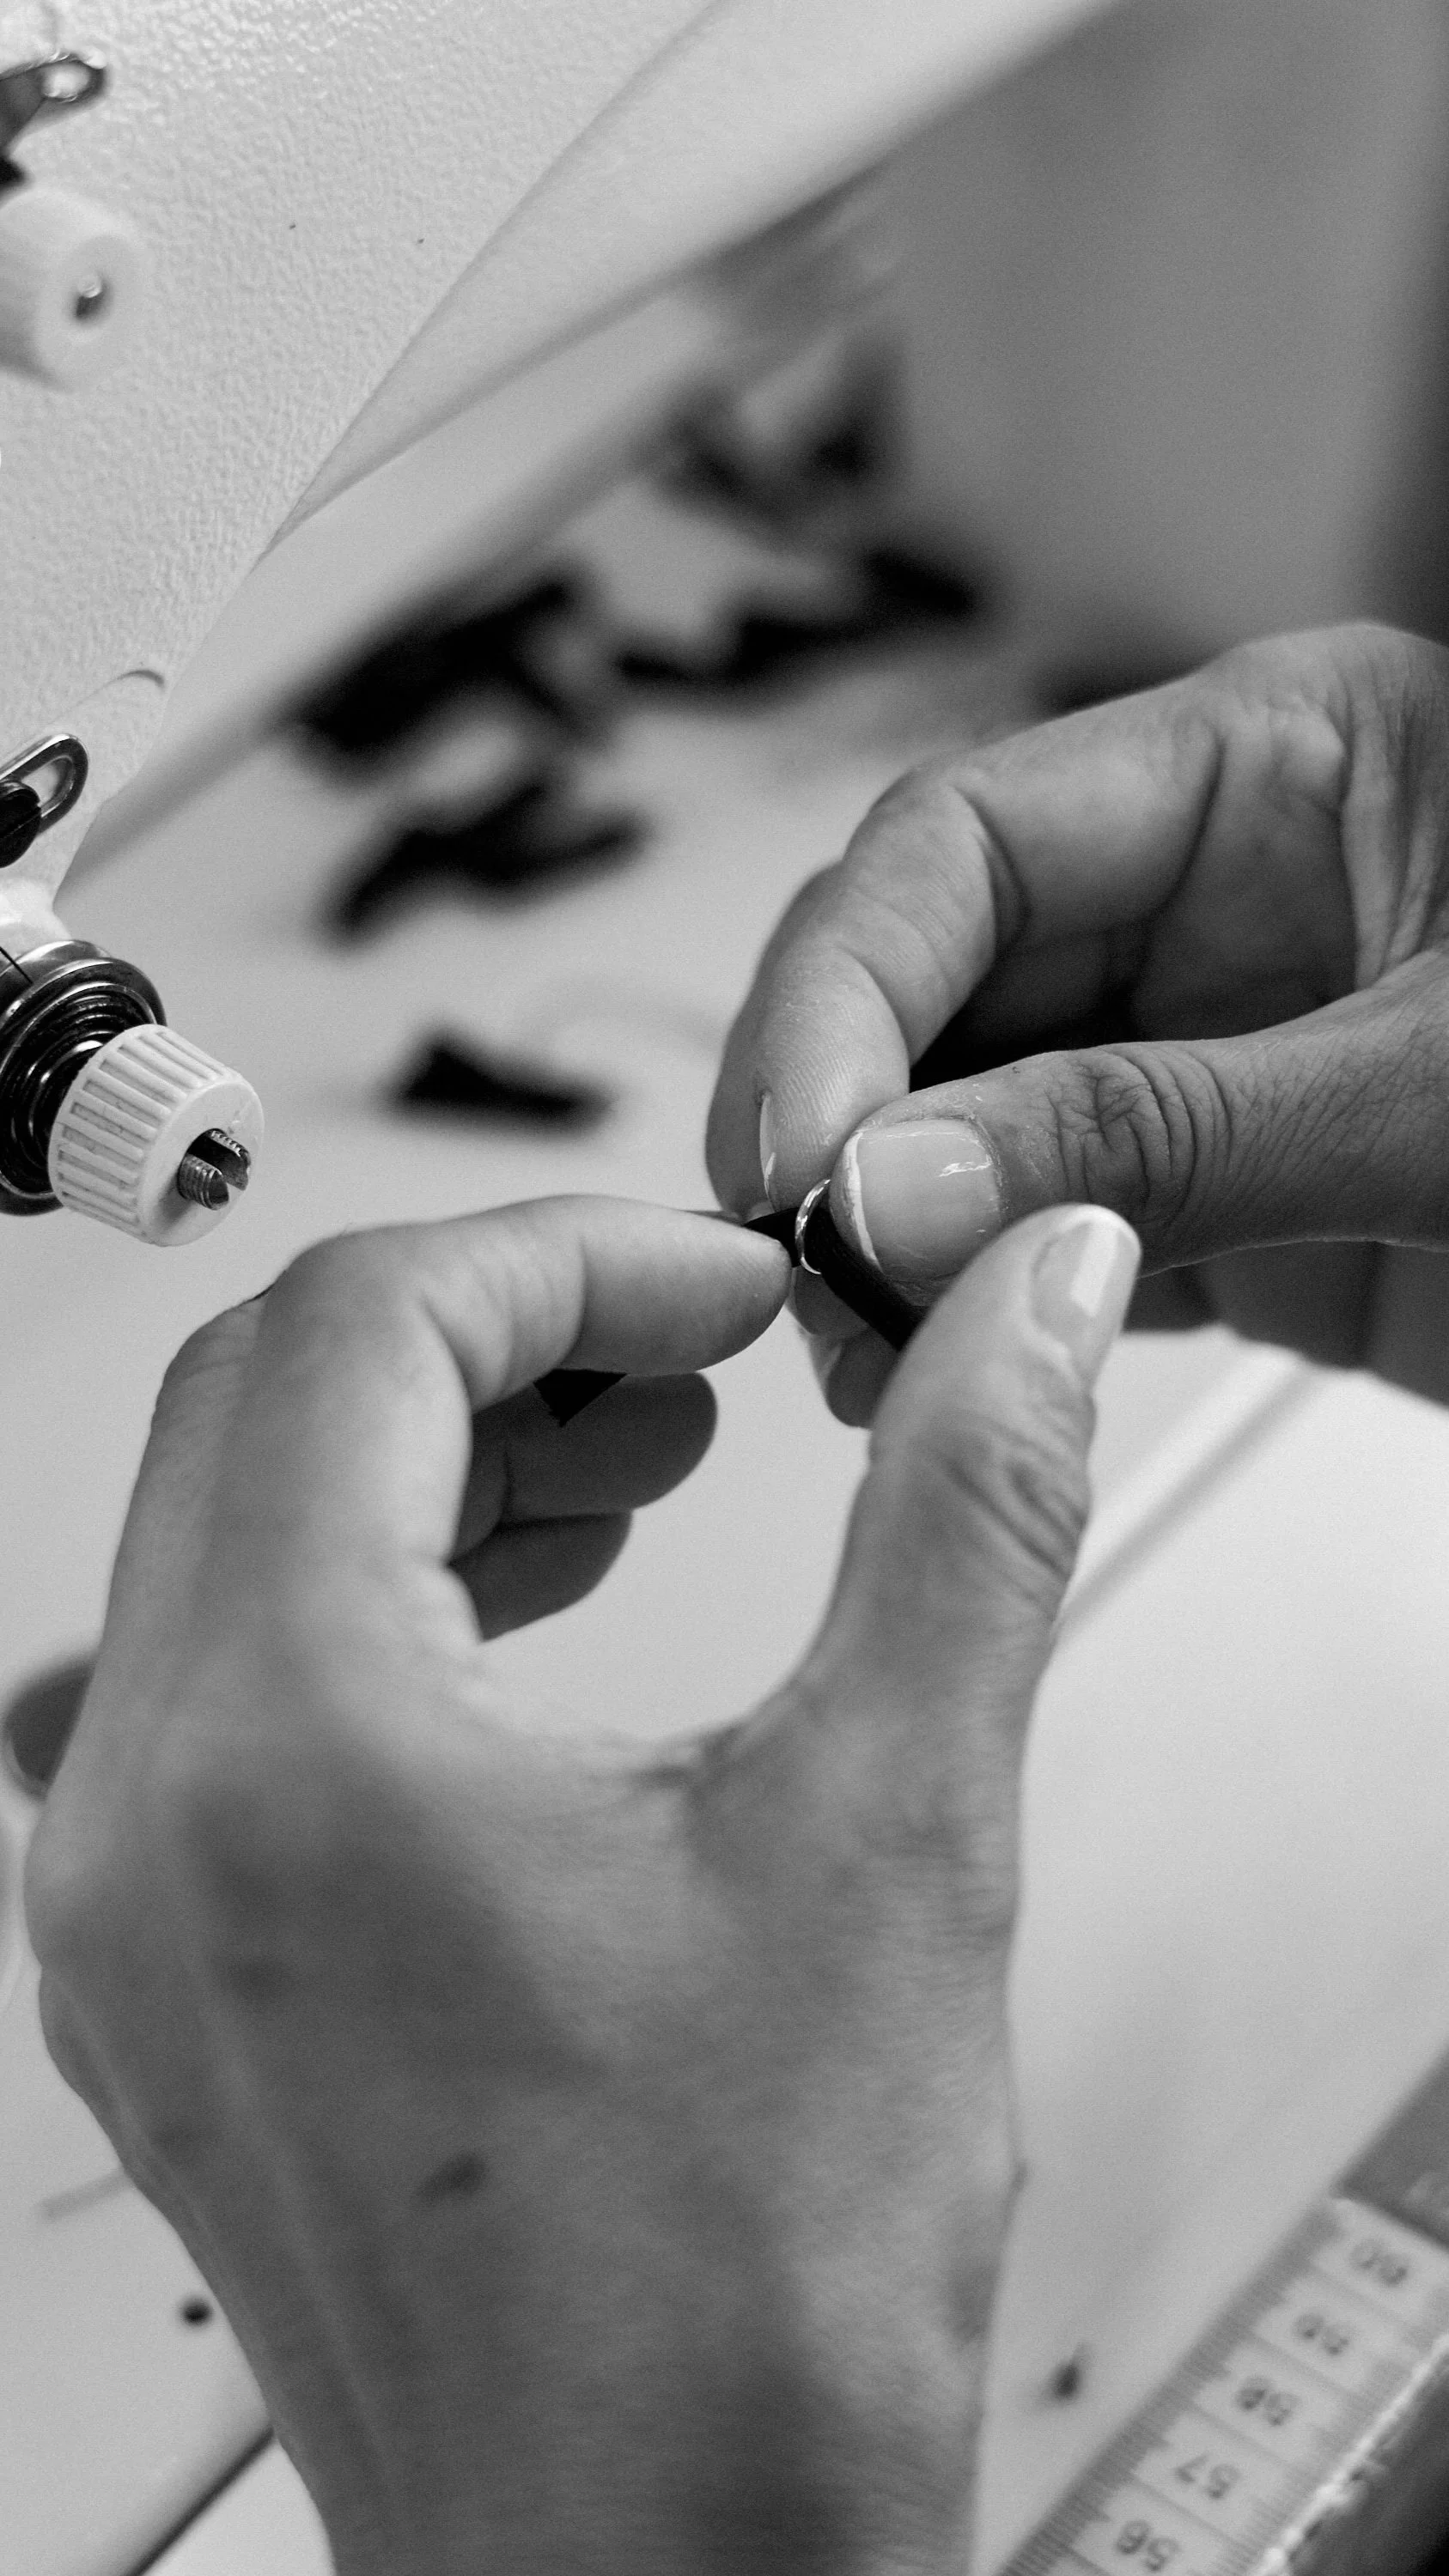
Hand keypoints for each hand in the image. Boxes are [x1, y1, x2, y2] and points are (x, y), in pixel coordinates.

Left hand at [25, 1192, 1135, 2575]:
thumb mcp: (893, 1837)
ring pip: (231, 1537)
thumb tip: (1026, 1302)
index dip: (571, 1255)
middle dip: (498, 1331)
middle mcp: (139, 1829)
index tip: (718, 1283)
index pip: (356, 1334)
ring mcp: (126, 1918)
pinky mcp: (171, 1985)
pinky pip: (223, 1686)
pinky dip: (376, 1591)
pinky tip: (536, 1612)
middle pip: (268, 1407)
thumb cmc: (733, 2318)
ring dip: (433, 1451)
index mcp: (280, 1758)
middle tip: (688, 1350)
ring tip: (640, 1463)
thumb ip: (964, 1510)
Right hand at [708, 623, 1448, 1420]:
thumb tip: (900, 1187)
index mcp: (1277, 766)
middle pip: (941, 982)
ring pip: (975, 1128)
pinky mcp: (1240, 1208)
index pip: (970, 843)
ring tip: (847, 1341)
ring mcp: (1216, 1062)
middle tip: (792, 1255)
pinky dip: (978, 1313)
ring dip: (892, 1234)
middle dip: (848, 1116)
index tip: (796, 1143)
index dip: (846, 986)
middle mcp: (1218, 905)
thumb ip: (1169, 1129)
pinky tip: (926, 1368)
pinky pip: (1058, 1243)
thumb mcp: (1447, 1081)